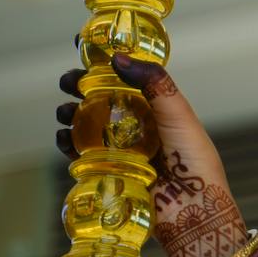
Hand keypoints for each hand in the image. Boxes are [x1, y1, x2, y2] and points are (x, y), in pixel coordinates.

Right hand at [56, 53, 247, 256]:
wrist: (194, 212)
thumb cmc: (195, 162)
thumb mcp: (179, 116)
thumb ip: (155, 84)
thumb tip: (119, 57)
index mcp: (157, 107)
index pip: (127, 76)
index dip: (104, 60)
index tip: (82, 44)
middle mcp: (138, 124)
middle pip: (101, 97)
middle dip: (79, 85)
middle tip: (68, 82)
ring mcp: (123, 147)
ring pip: (86, 122)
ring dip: (70, 112)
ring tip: (65, 111)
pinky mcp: (110, 170)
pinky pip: (81, 152)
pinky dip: (67, 142)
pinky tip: (62, 137)